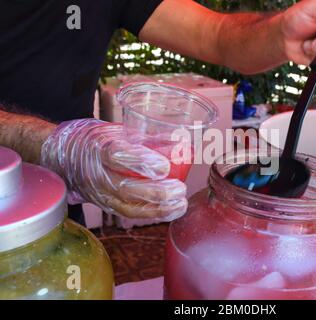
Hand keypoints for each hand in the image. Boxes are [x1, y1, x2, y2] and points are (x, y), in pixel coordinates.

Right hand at [41, 119, 186, 221]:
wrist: (63, 157)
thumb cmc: (94, 140)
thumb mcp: (112, 130)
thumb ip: (139, 138)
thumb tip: (178, 140)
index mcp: (98, 148)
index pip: (118, 157)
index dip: (142, 162)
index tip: (165, 166)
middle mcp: (97, 174)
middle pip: (126, 188)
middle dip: (157, 193)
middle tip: (180, 189)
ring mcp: (100, 194)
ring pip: (128, 207)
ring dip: (158, 209)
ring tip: (180, 204)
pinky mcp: (105, 205)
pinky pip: (129, 213)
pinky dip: (152, 214)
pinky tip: (171, 212)